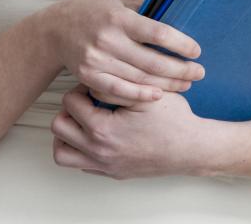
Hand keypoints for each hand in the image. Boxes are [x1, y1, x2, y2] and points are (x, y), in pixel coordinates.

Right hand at [46, 0, 203, 106]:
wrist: (53, 31)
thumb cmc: (91, 11)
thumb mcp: (117, 1)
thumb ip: (144, 5)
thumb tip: (174, 1)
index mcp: (120, 17)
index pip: (158, 33)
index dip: (181, 44)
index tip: (196, 51)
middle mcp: (108, 39)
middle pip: (153, 61)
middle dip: (180, 69)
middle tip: (199, 73)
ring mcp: (97, 60)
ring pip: (139, 78)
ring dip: (167, 84)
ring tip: (186, 85)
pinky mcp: (88, 77)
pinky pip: (118, 91)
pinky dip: (140, 95)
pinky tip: (158, 95)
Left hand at [51, 84, 208, 178]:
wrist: (191, 149)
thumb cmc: (173, 121)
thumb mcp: (148, 92)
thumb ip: (118, 84)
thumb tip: (96, 77)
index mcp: (103, 129)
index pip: (70, 103)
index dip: (81, 87)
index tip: (96, 83)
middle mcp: (98, 151)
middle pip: (59, 127)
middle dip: (69, 109)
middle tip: (87, 100)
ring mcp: (104, 165)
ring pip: (63, 153)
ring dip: (69, 133)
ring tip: (86, 119)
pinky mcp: (111, 173)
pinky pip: (81, 164)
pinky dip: (81, 149)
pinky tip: (99, 134)